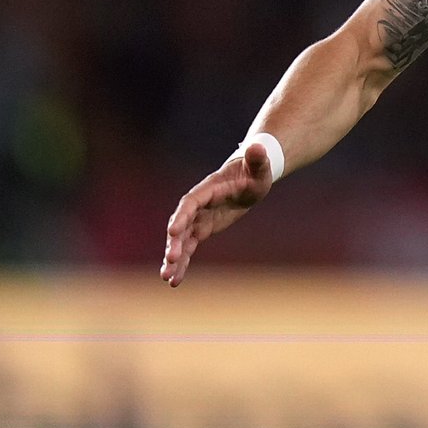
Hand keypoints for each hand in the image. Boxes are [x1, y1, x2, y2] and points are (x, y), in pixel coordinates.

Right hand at [160, 142, 274, 286]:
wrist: (249, 178)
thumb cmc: (255, 172)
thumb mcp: (260, 167)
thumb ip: (257, 158)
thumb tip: (258, 146)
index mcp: (207, 189)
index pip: (190, 203)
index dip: (181, 217)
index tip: (172, 232)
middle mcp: (197, 205)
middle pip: (181, 225)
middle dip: (175, 243)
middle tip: (170, 261)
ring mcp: (197, 219)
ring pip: (181, 240)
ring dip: (174, 258)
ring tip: (167, 278)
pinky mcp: (201, 229)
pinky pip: (188, 248)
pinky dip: (182, 263)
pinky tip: (174, 280)